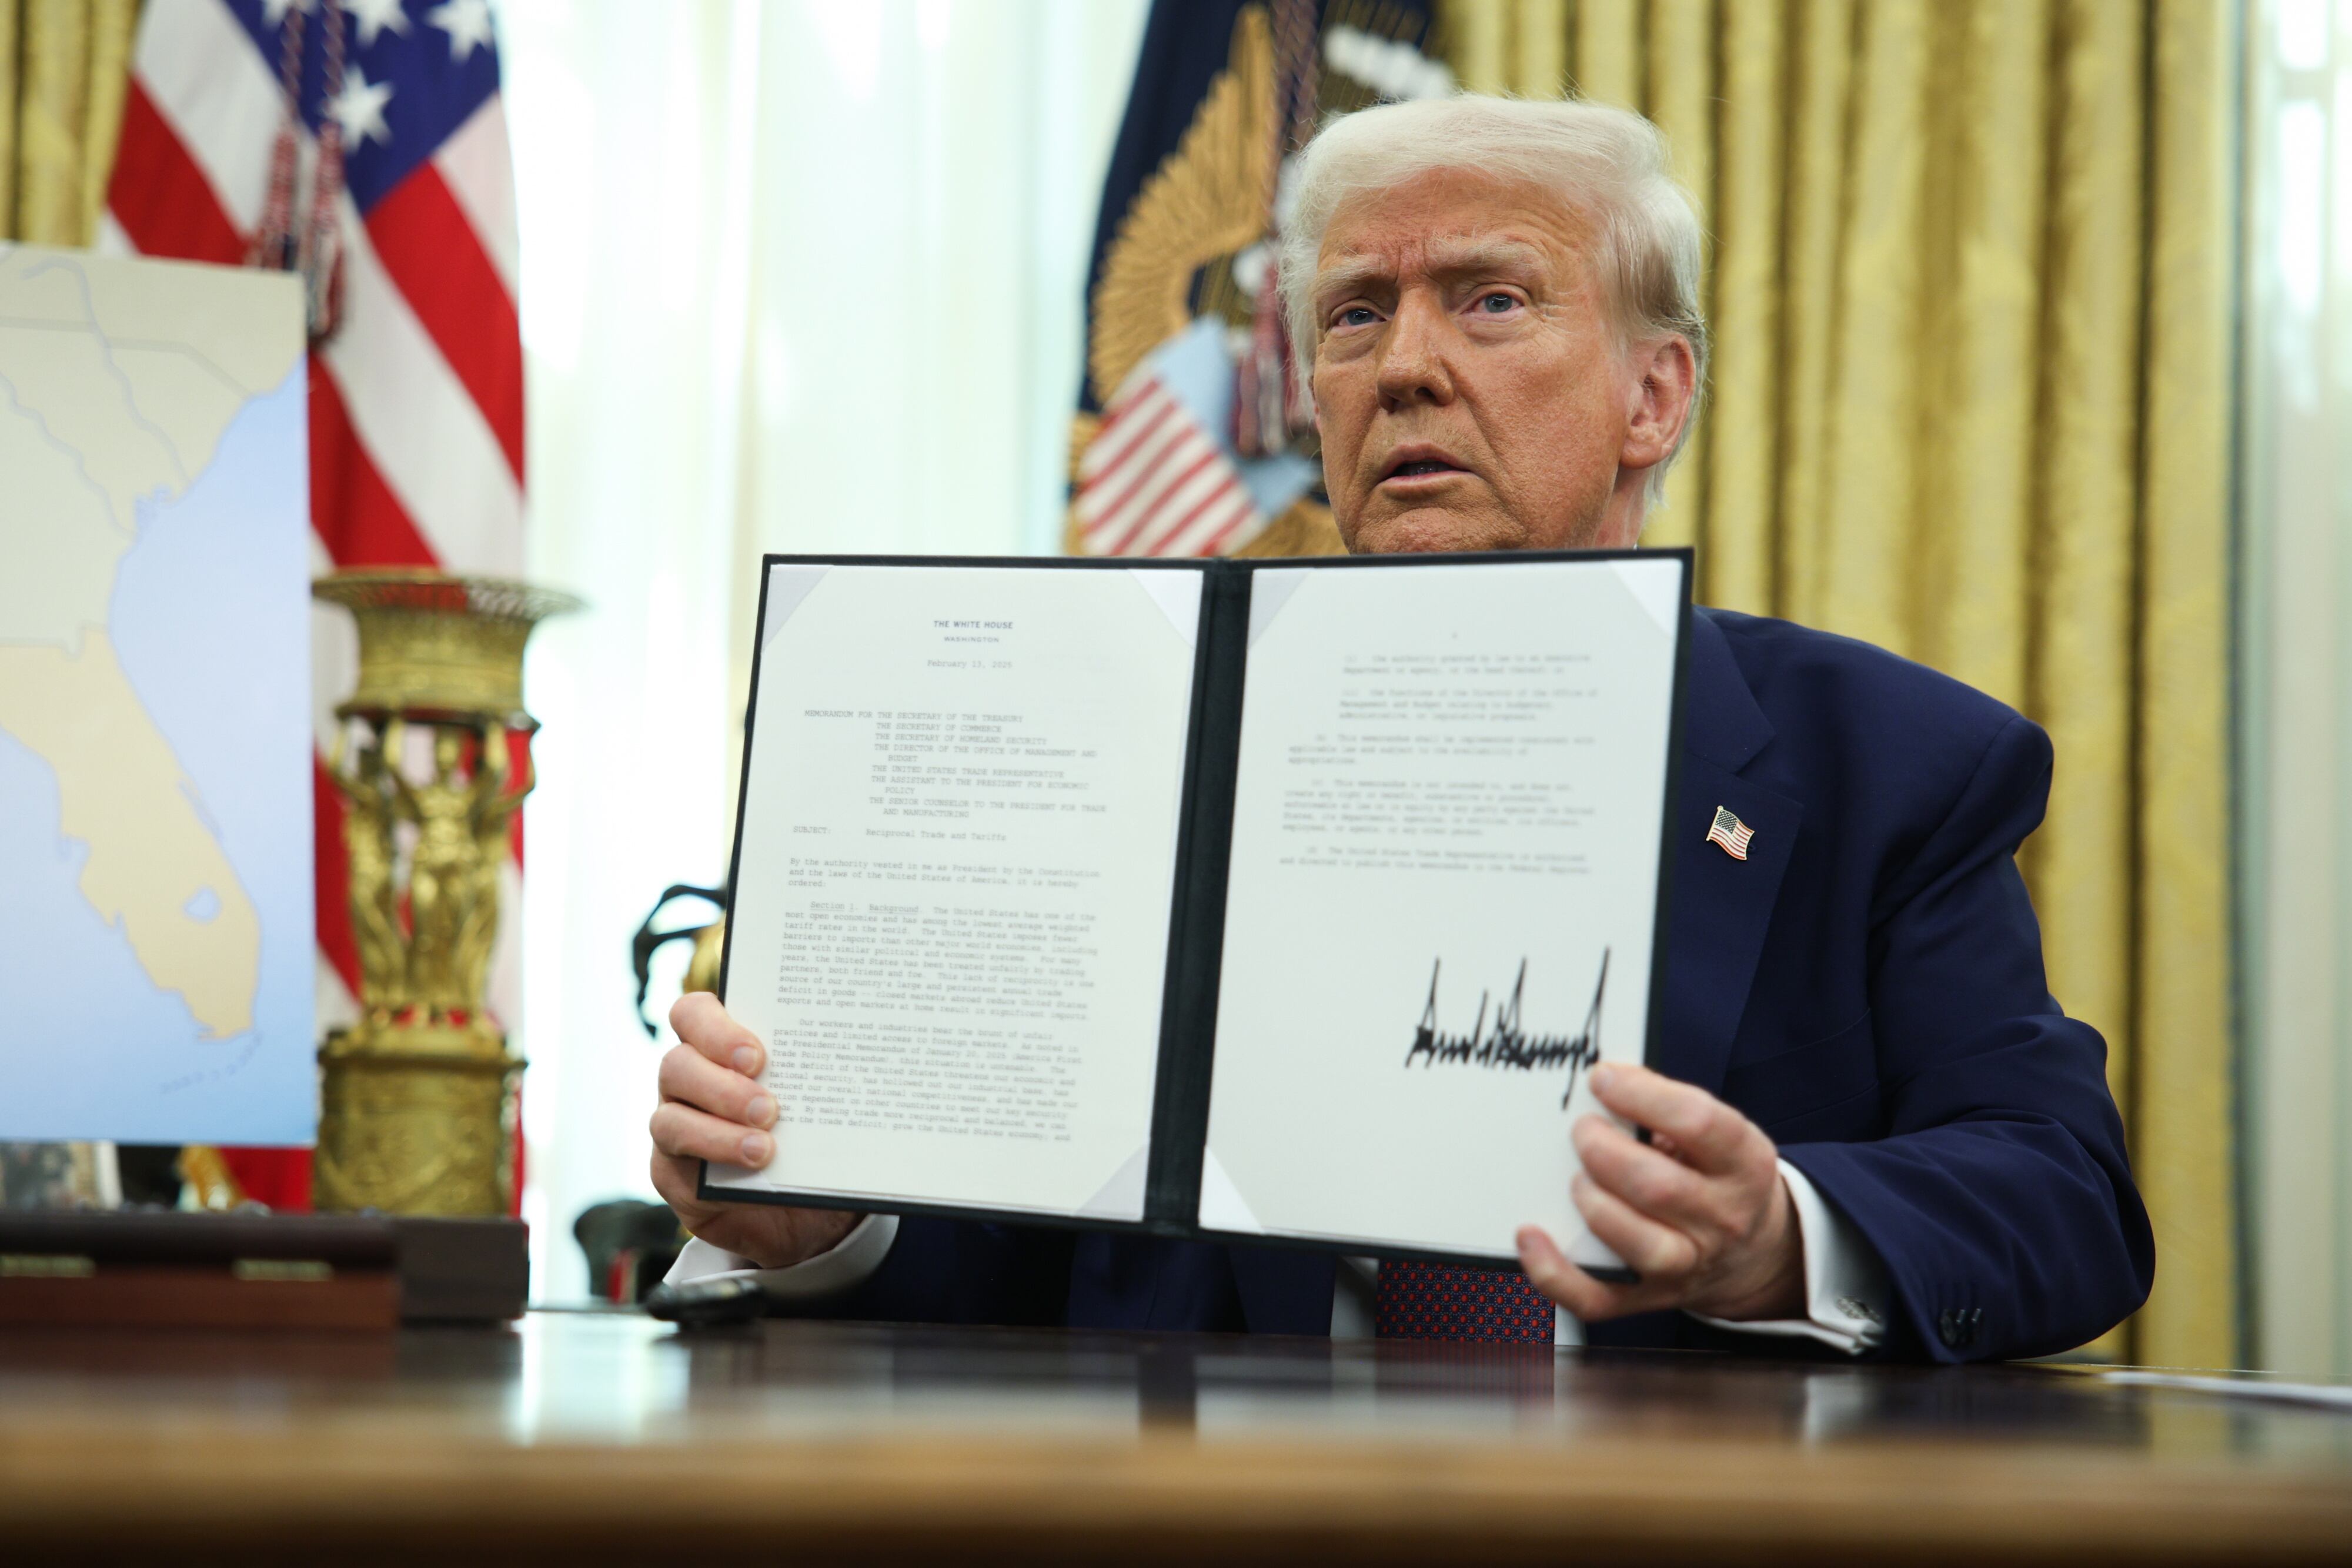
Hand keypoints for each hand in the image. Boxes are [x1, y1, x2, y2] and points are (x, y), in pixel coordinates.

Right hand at [648, 992, 859, 1269]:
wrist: (803, 1206)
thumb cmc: (811, 1137)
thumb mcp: (821, 1103)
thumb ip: (822, 1080)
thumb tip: (858, 1064)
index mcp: (717, 1047)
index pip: (694, 1015)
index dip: (717, 1029)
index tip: (759, 1055)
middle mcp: (688, 1082)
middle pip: (677, 1064)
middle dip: (722, 1085)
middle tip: (768, 1108)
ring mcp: (675, 1127)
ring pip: (669, 1119)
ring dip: (718, 1133)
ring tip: (765, 1147)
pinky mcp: (672, 1174)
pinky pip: (675, 1168)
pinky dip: (715, 1164)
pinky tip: (752, 1169)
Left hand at [1516, 1061, 1803, 1322]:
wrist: (1754, 1252)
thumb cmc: (1716, 1174)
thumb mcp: (1717, 1134)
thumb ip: (1668, 1109)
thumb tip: (1602, 1082)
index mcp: (1743, 1163)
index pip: (1698, 1123)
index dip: (1642, 1096)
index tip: (1601, 1078)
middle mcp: (1722, 1219)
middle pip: (1659, 1187)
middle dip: (1604, 1151)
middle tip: (1581, 1130)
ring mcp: (1686, 1266)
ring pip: (1637, 1245)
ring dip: (1594, 1204)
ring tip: (1575, 1178)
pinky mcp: (1645, 1297)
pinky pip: (1595, 1298)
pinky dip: (1554, 1272)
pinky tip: (1530, 1236)